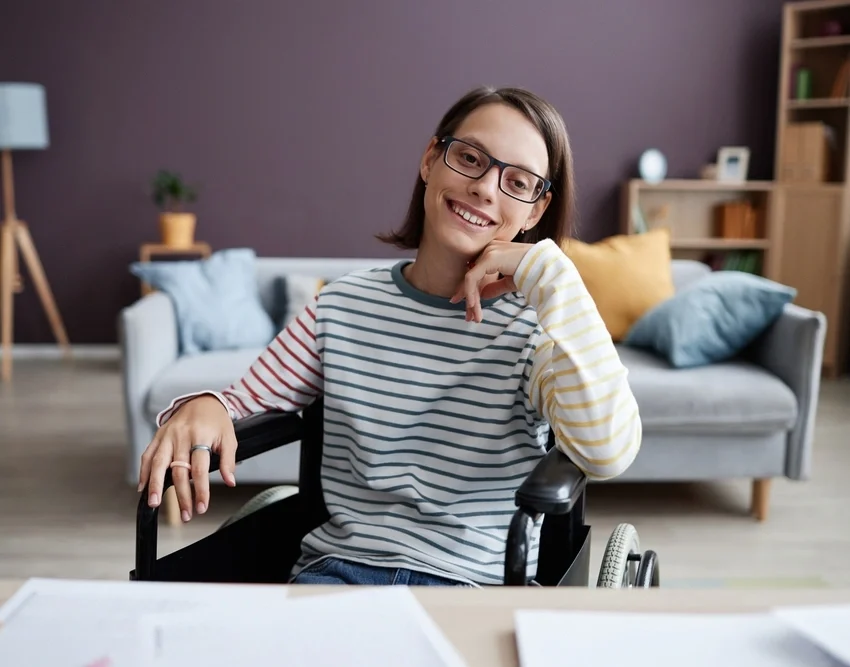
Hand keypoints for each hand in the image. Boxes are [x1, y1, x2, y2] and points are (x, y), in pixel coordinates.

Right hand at [138, 394, 236, 521]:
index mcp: (201, 436)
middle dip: (181, 495)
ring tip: (155, 503)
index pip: (200, 469)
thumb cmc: (216, 421)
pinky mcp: (158, 435)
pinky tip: (143, 487)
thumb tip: (230, 481)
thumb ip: (228, 460)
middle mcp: (181, 436)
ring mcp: (167, 435)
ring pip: (159, 463)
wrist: (202, 400)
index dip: (201, 490)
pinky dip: (143, 471)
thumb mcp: (229, 438)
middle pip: (179, 470)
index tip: (202, 507)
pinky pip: (148, 454)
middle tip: (186, 514)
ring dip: (155, 485)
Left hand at [450, 241, 534, 321]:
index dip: (472, 292)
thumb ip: (495, 286)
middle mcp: (489, 248)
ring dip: (471, 300)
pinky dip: (470, 293)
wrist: (546, 268)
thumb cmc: (533, 273)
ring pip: (470, 279)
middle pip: (472, 276)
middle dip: (469, 299)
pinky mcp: (489, 259)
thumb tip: (482, 295)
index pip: (477, 272)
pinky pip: (472, 278)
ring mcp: (488, 252)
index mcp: (494, 251)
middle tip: (468, 317)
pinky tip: (473, 306)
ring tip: (473, 317)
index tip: (471, 309)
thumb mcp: (510, 281)